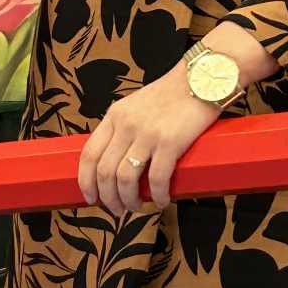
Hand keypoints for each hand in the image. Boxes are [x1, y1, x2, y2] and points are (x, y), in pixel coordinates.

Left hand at [78, 64, 223, 216]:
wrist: (202, 78)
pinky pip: (156, 178)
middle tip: (117, 210)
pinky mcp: (170, 141)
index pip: (89, 154)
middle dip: (108, 198)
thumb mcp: (137, 105)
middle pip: (104, 171)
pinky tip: (161, 201)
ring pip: (125, 178)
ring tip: (137, 207)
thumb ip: (124, 127)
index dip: (86, 181)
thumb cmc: (173, 94)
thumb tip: (117, 159)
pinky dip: (157, 195)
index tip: (91, 197)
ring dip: (128, 200)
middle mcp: (126, 125)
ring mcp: (147, 133)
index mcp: (115, 116)